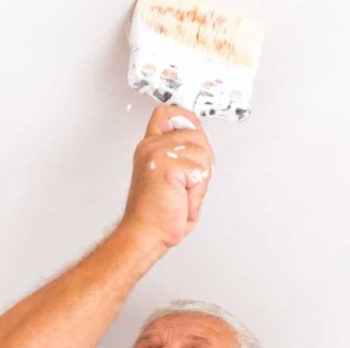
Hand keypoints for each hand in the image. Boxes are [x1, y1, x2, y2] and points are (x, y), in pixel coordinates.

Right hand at [118, 105, 214, 249]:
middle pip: (197, 134)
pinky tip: (180, 198)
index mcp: (152, 147)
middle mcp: (152, 146)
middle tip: (187, 184)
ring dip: (200, 181)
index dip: (186, 118)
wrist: (146, 232)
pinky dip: (196, 191)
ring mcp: (157, 153)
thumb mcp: (174, 178)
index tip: (192, 130)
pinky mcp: (165, 165)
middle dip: (203, 162)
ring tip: (182, 193)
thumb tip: (200, 141)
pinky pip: (199, 172)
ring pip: (203, 154)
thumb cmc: (159, 213)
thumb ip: (183, 156)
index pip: (168, 114)